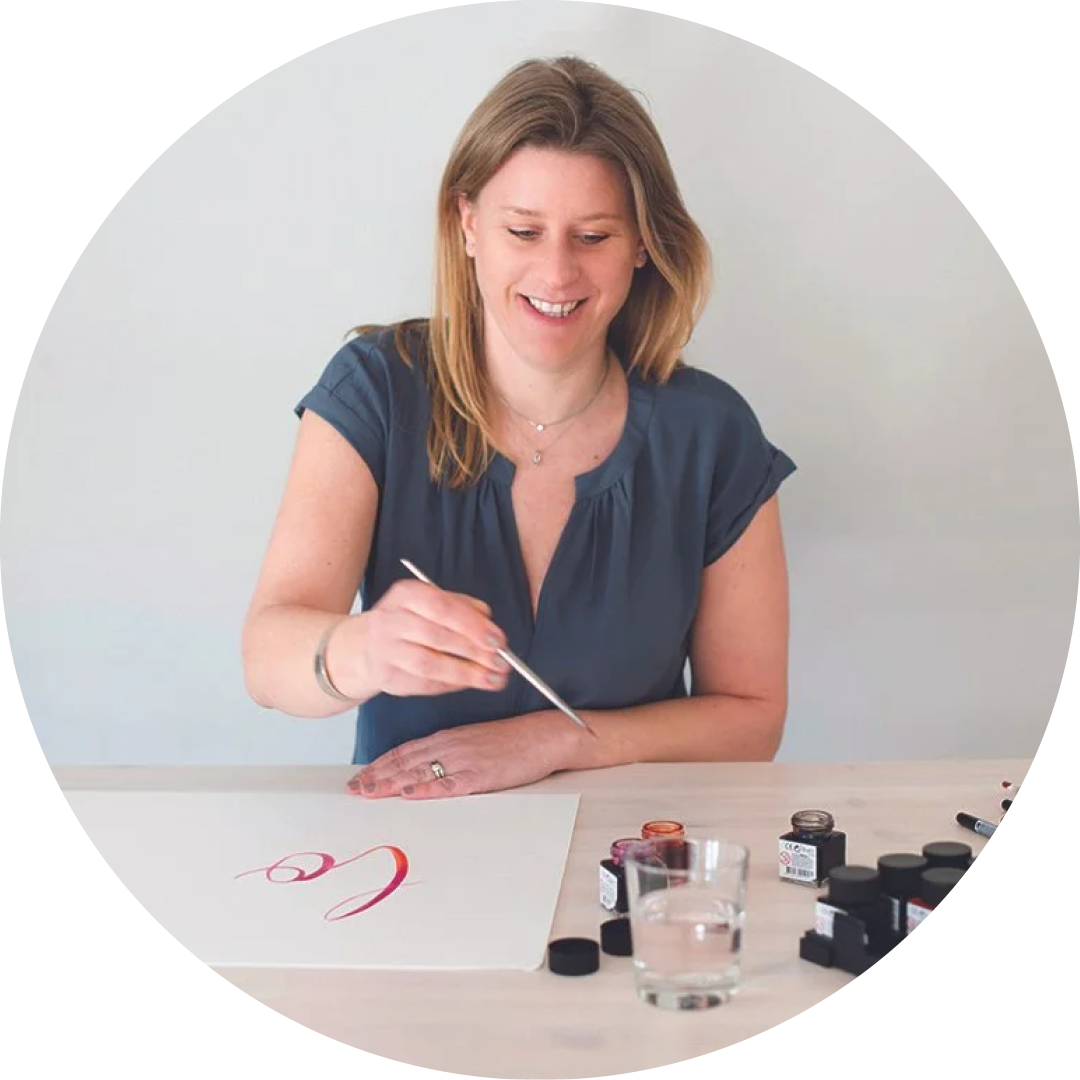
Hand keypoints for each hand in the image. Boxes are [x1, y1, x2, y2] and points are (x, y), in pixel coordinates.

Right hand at [327, 579, 509, 698]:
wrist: (363, 646)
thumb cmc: (409, 622)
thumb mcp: (431, 603)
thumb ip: (462, 607)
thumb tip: (489, 622)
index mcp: (405, 594)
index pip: (442, 607)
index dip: (473, 625)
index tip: (499, 640)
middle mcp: (391, 620)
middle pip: (437, 636)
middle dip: (475, 651)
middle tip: (502, 662)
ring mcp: (385, 651)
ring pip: (430, 664)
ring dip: (466, 673)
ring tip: (492, 679)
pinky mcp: (386, 677)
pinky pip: (424, 684)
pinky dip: (452, 685)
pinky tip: (470, 683)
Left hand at [345, 712, 581, 798]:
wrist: (544, 735)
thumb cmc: (512, 740)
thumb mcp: (474, 740)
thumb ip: (449, 750)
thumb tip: (424, 766)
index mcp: (449, 737)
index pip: (405, 751)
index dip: (380, 764)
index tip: (361, 776)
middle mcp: (451, 746)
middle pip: (405, 762)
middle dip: (376, 776)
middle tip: (353, 789)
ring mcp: (465, 760)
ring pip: (420, 772)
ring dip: (391, 783)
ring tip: (369, 792)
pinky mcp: (481, 775)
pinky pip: (449, 784)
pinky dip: (427, 789)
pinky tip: (410, 794)